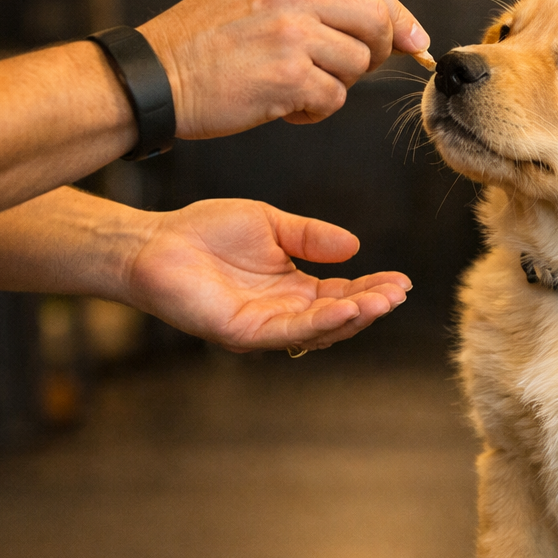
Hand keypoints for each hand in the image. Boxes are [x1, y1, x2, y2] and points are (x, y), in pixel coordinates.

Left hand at [123, 199, 409, 352]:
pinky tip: (343, 308)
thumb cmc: (205, 231)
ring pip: (319, 330)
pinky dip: (319, 322)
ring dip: (353, 317)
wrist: (156, 241)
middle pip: (338, 317)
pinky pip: (288, 332)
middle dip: (371, 306)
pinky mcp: (243, 333)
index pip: (342, 294)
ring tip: (381, 302)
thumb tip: (355, 247)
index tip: (401, 281)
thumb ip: (311, 237)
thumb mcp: (271, 224)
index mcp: (293, 288)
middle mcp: (283, 312)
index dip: (371, 289)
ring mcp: (264, 326)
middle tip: (398, 294)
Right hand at [139, 0, 430, 137]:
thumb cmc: (203, 43)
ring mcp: (292, 33)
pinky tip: (283, 107)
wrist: (153, 77)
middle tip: (347, 70)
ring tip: (296, 88)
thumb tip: (387, 23)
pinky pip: (334, 99)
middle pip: (377, 20)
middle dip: (377, 52)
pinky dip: (314, 111)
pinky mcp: (288, 76)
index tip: (411, 40)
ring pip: (358, 64)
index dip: (398, 13)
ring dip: (336, 85)